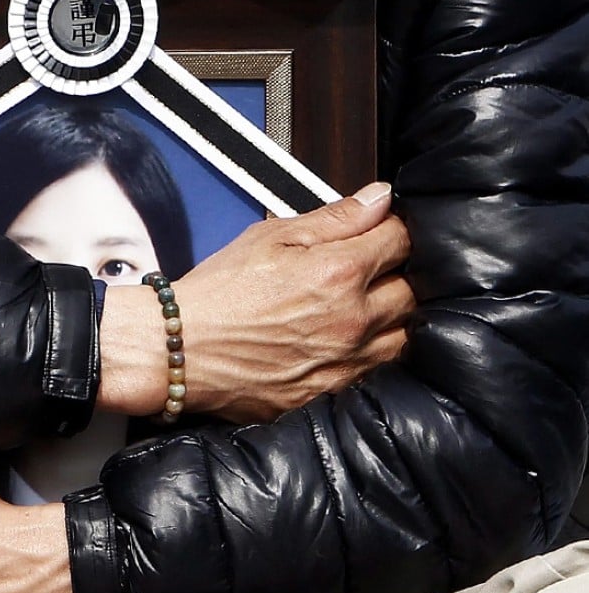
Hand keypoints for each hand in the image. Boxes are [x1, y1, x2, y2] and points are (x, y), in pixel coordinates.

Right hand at [99, 181, 413, 421]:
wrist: (179, 350)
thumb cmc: (218, 294)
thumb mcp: (269, 236)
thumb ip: (333, 218)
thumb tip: (379, 198)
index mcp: (340, 273)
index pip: (402, 240)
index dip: (392, 230)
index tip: (380, 233)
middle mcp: (352, 322)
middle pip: (412, 291)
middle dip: (395, 276)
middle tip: (367, 271)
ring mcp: (345, 363)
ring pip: (401, 337)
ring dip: (389, 319)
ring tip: (357, 309)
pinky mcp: (330, 393)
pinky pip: (374, 373)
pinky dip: (367, 355)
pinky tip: (342, 344)